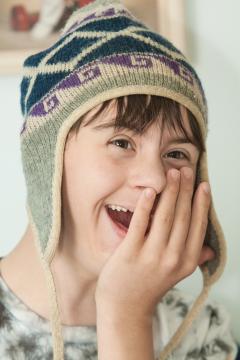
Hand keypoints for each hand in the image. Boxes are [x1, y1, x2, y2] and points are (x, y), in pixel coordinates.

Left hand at [95, 167, 214, 319]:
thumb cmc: (148, 287)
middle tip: (186, 170)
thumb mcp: (175, 275)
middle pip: (183, 217)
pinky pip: (141, 224)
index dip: (201, 203)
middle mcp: (172, 258)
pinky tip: (150, 190)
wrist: (124, 308)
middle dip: (186, 190)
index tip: (203, 184)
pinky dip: (146, 206)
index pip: (198, 226)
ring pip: (165, 217)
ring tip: (173, 173)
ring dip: (170, 192)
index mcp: (186, 262)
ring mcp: (152, 255)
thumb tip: (210, 250)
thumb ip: (193, 259)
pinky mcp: (131, 252)